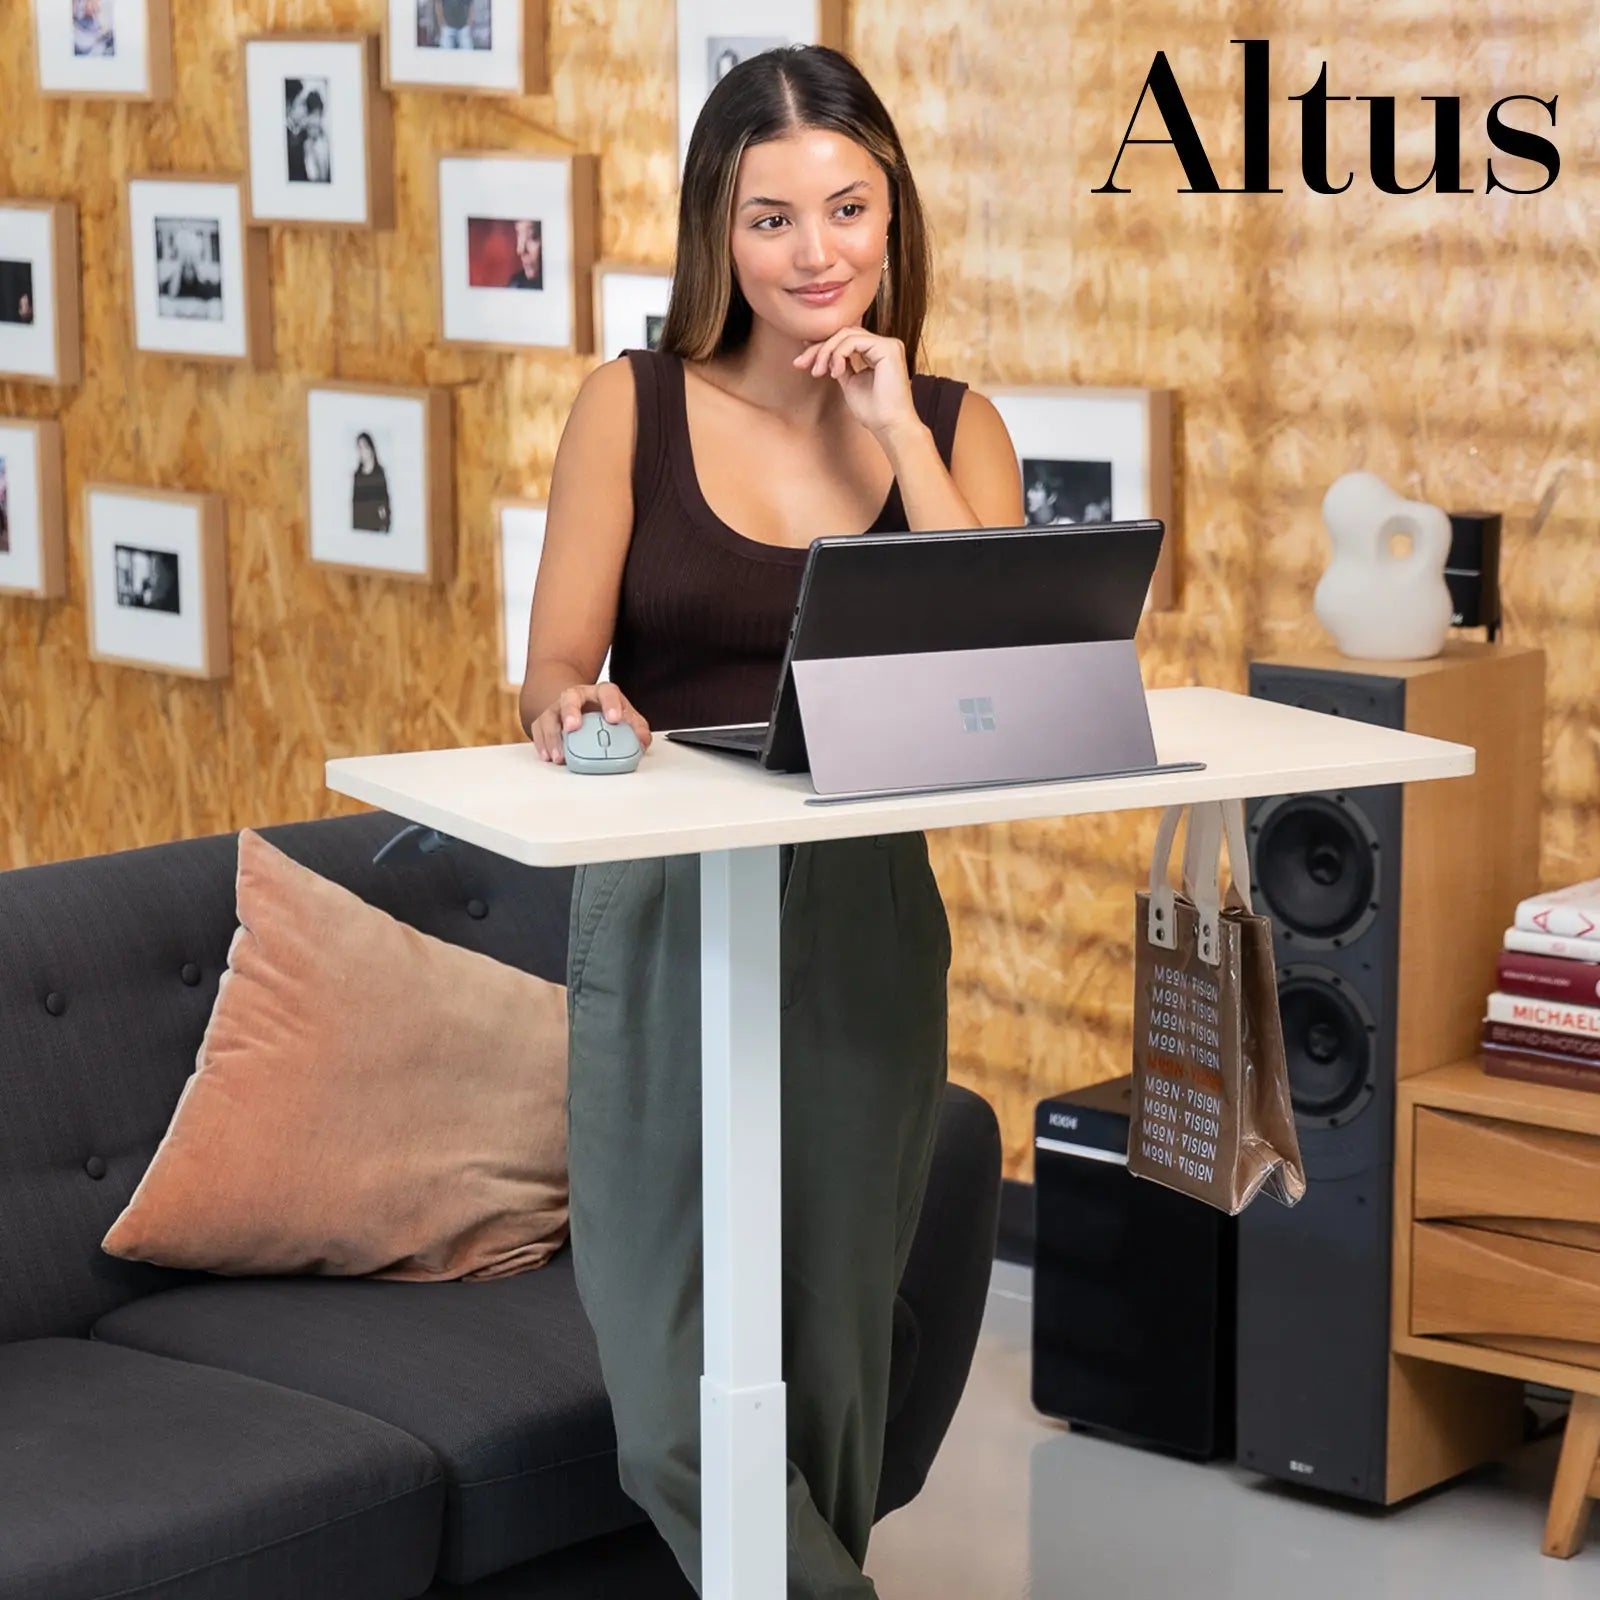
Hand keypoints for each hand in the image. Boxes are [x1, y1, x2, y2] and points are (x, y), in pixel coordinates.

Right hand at [531, 683, 651, 764]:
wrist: (584, 708)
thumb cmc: (607, 715)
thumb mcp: (628, 719)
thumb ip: (637, 729)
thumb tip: (641, 741)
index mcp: (601, 693)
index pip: (607, 692)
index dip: (611, 704)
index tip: (614, 719)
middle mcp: (577, 696)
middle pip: (570, 697)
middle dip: (571, 711)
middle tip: (573, 727)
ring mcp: (559, 708)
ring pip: (550, 716)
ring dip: (553, 736)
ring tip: (559, 756)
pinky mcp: (545, 721)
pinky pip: (538, 729)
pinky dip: (542, 744)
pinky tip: (547, 756)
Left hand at [793, 327, 919, 440]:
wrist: (890, 426)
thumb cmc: (874, 412)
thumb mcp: (849, 383)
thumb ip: (840, 365)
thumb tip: (821, 352)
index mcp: (877, 352)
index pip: (845, 339)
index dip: (822, 347)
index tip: (802, 360)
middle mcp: (884, 344)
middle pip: (843, 333)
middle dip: (819, 348)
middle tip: (801, 364)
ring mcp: (888, 344)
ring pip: (846, 334)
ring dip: (826, 352)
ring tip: (819, 372)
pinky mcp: (888, 348)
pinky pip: (852, 341)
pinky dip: (838, 354)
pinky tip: (835, 373)